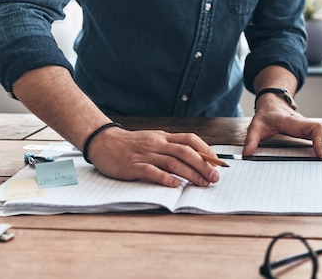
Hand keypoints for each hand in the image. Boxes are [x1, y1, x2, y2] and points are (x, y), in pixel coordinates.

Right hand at [86, 126, 220, 187]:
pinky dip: (164, 178)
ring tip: (202, 183)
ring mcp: (145, 154)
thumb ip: (171, 147)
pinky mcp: (132, 166)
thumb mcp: (154, 140)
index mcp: (164, 137)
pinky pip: (151, 171)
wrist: (103, 142)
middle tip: (214, 177)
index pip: (190, 140)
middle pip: (185, 152)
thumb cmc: (132, 144)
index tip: (218, 162)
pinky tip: (174, 185)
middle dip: (203, 165)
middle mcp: (157, 144)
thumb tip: (196, 158)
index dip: (206, 150)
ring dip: (190, 173)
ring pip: (172, 162)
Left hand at [243, 95, 321, 156]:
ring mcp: (311, 124)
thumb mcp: (255, 126)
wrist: (272, 102)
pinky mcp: (313, 128)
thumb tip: (247, 154)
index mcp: (294, 122)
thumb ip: (251, 139)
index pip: (313, 129)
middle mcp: (306, 122)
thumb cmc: (266, 115)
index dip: (319, 141)